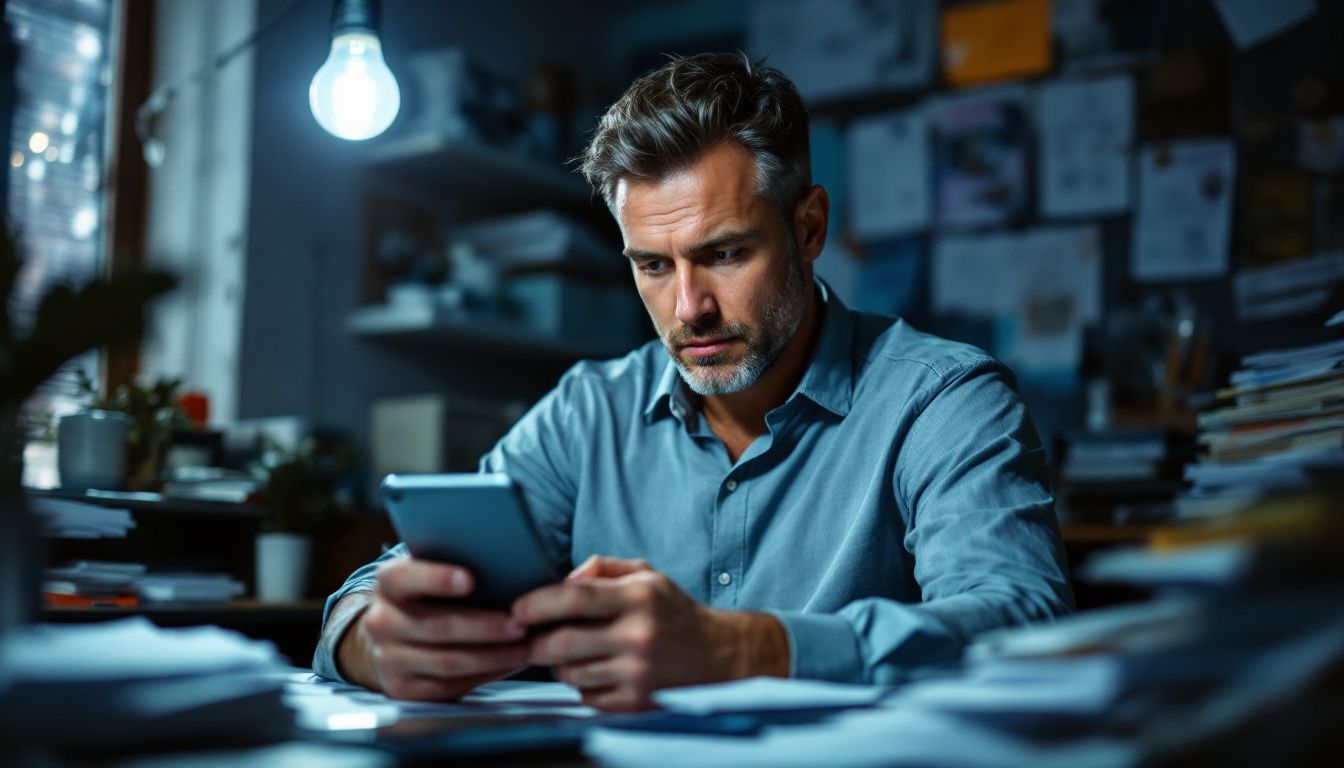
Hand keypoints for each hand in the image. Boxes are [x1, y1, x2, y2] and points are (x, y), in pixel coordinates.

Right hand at [337, 557, 530, 700]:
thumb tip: (504, 561)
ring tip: (524, 647)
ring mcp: (388, 659)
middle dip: (484, 627)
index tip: (470, 579)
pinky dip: (485, 675)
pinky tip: (508, 664)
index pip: (406, 577)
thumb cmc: (424, 597)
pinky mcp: (402, 689)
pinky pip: (449, 685)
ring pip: (448, 661)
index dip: (437, 579)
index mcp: (388, 583)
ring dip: (493, 656)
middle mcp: (381, 621)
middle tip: (519, 624)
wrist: (388, 637)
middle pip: (438, 626)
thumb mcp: (426, 574)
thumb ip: (452, 566)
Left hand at [513, 556, 789, 710]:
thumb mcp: (647, 576)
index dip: (535, 603)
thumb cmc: (674, 612)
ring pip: (570, 673)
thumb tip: (562, 580)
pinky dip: (582, 686)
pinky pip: (586, 697)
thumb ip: (602, 568)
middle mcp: (638, 636)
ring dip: (559, 664)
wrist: (721, 657)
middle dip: (536, 641)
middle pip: (561, 643)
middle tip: (529, 637)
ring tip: (570, 652)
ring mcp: (637, 673)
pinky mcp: (636, 702)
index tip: (517, 609)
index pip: (572, 598)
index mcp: (639, 598)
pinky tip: (596, 671)